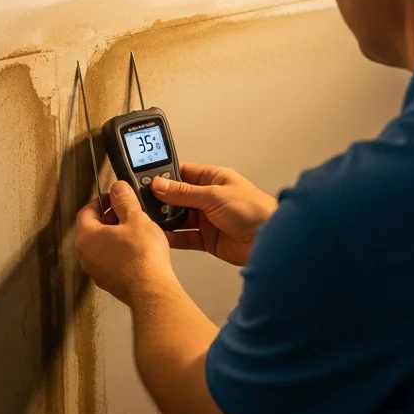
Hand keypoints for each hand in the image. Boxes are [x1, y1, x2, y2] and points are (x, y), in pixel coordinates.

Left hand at [76, 181, 177, 305]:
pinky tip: (139, 252)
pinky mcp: (110, 283)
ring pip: (103, 248)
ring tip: (137, 232)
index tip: (114, 197)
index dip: (101, 201)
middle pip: (93, 230)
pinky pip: (112, 263)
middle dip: (111, 219)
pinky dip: (122, 255)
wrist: (151, 289)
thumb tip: (118, 189)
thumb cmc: (142, 257)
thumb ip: (124, 201)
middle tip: (128, 212)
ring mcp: (97, 272)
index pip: (86, 211)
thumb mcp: (136, 219)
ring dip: (117, 237)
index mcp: (87, 237)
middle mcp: (86, 256)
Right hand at [152, 163, 277, 265]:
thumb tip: (160, 184)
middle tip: (143, 202)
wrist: (270, 240)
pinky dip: (173, 238)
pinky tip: (161, 236)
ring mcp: (208, 219)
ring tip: (148, 219)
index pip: (182, 173)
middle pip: (177, 197)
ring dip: (165, 219)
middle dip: (161, 200)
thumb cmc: (255, 210)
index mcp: (213, 179)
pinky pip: (185, 237)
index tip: (145, 180)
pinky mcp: (208, 239)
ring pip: (179, 218)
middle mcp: (209, 197)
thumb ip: (185, 192)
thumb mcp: (215, 195)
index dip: (164, 176)